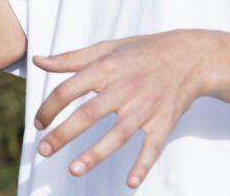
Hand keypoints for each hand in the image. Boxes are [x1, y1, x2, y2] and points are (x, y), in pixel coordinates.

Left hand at [32, 31, 214, 187]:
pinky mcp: (165, 121)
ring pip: (118, 134)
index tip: (38, 123)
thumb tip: (38, 61)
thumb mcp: (107, 48)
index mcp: (107, 67)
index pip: (69, 89)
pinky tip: (130, 182)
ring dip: (95, 154)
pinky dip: (143, 165)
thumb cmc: (143, 51)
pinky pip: (153, 147)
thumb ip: (71, 58)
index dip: (49, 107)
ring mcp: (146, 106)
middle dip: (63, 134)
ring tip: (73, 170)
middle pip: (89, 113)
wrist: (191, 56)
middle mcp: (125, 87)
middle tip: (43, 150)